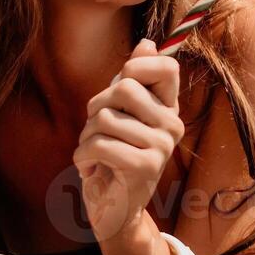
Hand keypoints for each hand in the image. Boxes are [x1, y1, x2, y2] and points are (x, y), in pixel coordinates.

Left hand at [73, 38, 183, 241]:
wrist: (113, 210)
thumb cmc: (112, 157)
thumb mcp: (120, 114)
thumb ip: (133, 81)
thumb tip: (148, 44)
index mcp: (168, 108)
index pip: (166, 67)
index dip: (136, 67)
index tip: (118, 87)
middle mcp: (172, 125)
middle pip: (123, 87)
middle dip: (96, 107)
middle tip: (96, 130)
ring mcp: (162, 147)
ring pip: (105, 118)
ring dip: (85, 137)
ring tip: (92, 153)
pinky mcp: (145, 168)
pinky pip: (101, 144)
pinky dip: (83, 156)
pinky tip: (90, 169)